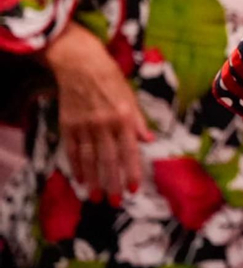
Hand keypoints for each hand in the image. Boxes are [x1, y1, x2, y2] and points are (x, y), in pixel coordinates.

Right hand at [42, 22, 150, 202]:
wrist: (80, 65)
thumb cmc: (111, 79)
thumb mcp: (130, 97)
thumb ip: (138, 121)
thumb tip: (149, 140)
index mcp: (122, 117)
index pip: (129, 151)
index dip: (132, 171)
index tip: (134, 189)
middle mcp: (103, 124)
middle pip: (108, 160)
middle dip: (113, 183)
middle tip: (116, 202)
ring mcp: (83, 126)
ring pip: (89, 159)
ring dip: (94, 181)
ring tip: (98, 197)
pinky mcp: (68, 125)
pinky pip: (72, 151)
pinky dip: (76, 167)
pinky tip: (81, 180)